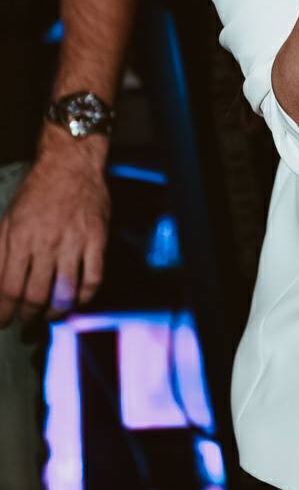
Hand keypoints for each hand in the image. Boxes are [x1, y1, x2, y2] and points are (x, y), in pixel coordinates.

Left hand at [0, 131, 109, 326]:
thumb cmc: (37, 191)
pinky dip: (85, 297)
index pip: (8, 288)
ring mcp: (74, 241)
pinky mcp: (97, 238)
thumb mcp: (8, 218)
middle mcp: (46, 242)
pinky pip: (93, 278)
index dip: (4, 312)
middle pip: (35, 295)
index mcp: (20, 237)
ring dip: (56, 312)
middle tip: (26, 326)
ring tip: (50, 316)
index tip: (4, 322)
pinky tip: (77, 301)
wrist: (71, 163)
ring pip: (64, 292)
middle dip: (28, 318)